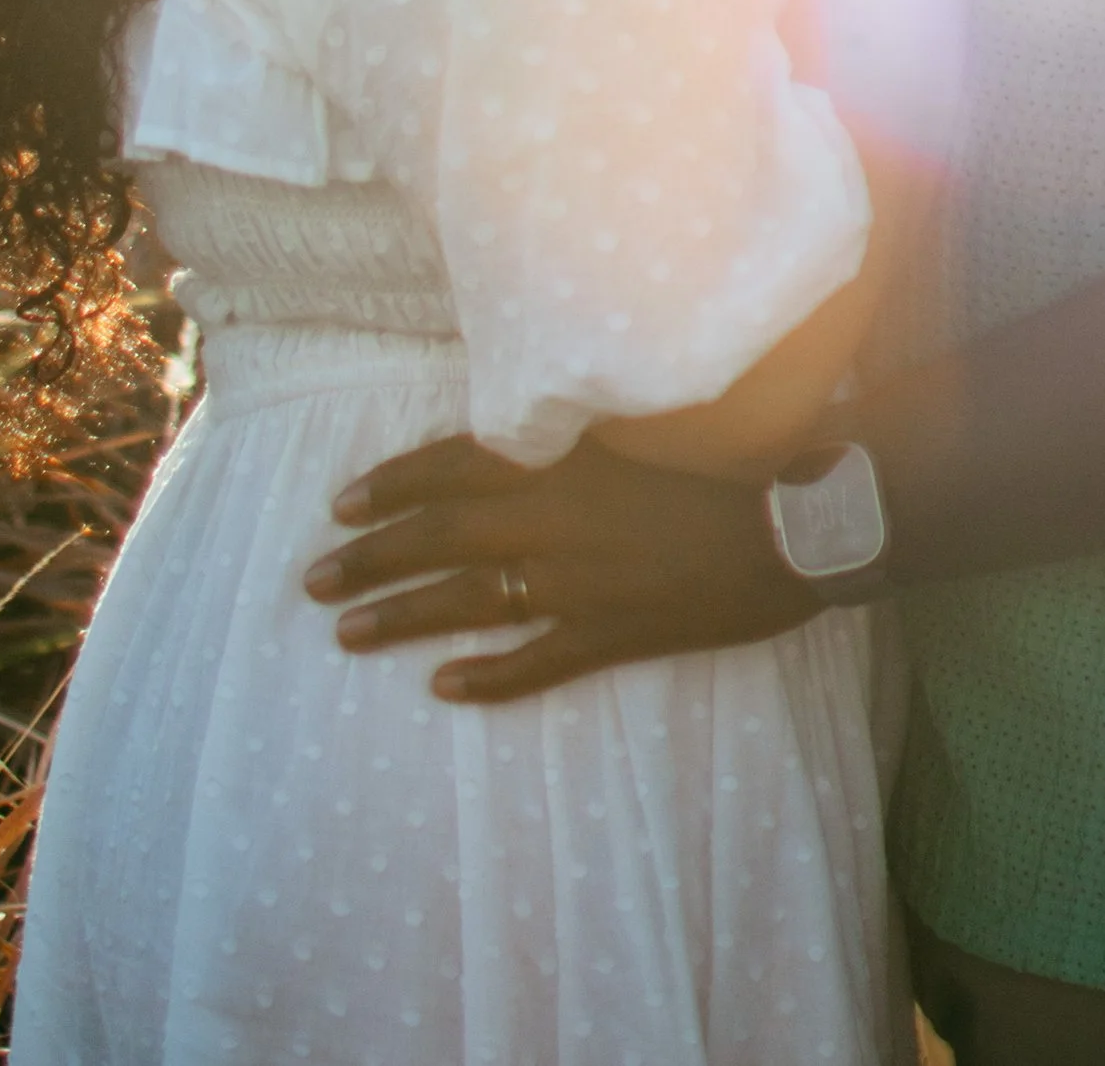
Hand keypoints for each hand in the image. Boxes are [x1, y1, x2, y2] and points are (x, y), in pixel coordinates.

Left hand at [303, 431, 820, 701]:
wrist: (791, 525)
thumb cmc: (726, 455)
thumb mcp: (640, 418)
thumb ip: (575, 425)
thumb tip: (520, 419)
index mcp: (559, 460)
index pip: (453, 468)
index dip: (393, 485)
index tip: (341, 505)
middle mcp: (554, 521)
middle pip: (441, 538)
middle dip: (370, 558)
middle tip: (312, 579)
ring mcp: (578, 584)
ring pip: (469, 602)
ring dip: (403, 616)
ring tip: (347, 631)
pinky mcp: (610, 635)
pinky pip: (534, 662)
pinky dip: (486, 676)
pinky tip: (443, 687)